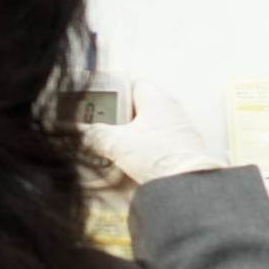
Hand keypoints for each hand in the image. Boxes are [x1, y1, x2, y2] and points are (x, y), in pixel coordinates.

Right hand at [79, 84, 224, 183]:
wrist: (186, 184)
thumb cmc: (158, 155)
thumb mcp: (118, 143)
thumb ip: (95, 134)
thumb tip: (82, 133)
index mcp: (157, 99)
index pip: (132, 84)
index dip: (112, 91)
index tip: (95, 101)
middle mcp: (170, 111)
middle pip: (136, 108)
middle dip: (115, 119)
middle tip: (97, 128)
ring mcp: (176, 132)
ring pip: (143, 128)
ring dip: (125, 137)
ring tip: (107, 147)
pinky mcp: (178, 151)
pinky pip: (152, 145)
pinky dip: (138, 151)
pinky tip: (126, 162)